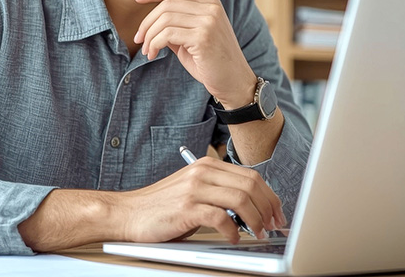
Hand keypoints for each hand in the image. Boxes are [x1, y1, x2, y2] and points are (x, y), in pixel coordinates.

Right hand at [118, 156, 286, 243]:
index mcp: (207, 166)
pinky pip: (221, 217)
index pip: (251, 176)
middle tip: (273, 226)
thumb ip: (219, 192)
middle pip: (250, 185)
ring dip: (255, 220)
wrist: (127, 213)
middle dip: (268, 208)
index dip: (270, 196)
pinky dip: (233, 231)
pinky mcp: (186, 208)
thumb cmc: (161, 207)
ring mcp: (194, 189)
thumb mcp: (194, 191)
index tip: (277, 213)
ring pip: (240, 199)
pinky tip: (234, 239)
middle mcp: (202, 172)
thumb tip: (253, 207)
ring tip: (258, 233)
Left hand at [135, 0, 255, 107]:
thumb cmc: (211, 63)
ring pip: (165, 19)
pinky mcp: (203, 37)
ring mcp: (208, 22)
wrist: (234, 83)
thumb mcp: (193, 38)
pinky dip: (154, 44)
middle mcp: (211, 8)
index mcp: (210, 4)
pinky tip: (153, 54)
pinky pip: (167, 34)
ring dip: (149, 36)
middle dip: (147, 22)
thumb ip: (177, 25)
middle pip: (167, 4)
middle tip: (139, 39)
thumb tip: (151, 21)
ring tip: (147, 50)